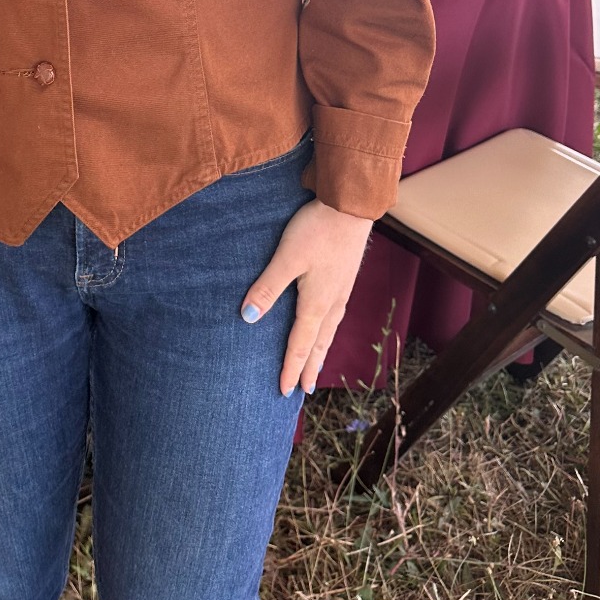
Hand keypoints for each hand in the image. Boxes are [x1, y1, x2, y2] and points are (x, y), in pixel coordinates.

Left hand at [241, 199, 372, 396]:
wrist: (351, 207)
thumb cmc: (317, 229)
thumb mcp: (287, 257)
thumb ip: (268, 286)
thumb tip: (249, 316)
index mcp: (317, 304)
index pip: (299, 345)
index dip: (290, 368)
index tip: (285, 391)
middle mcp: (332, 303)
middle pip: (318, 344)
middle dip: (308, 368)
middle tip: (302, 390)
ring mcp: (341, 291)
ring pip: (329, 332)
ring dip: (320, 352)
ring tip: (315, 368)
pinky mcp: (345, 279)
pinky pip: (335, 317)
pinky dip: (328, 333)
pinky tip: (327, 326)